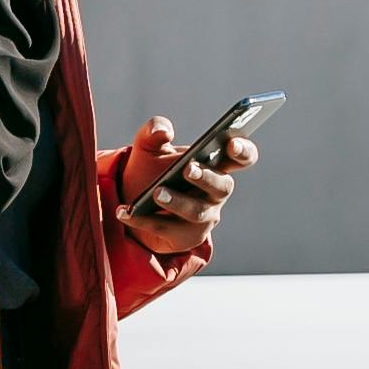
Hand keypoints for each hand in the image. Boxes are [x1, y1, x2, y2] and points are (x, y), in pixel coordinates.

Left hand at [124, 117, 257, 251]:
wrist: (132, 202)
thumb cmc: (150, 170)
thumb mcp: (147, 148)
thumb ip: (153, 132)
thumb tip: (163, 130)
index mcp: (215, 164)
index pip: (242, 158)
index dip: (243, 151)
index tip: (232, 143)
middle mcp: (215, 193)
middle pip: (223, 186)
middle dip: (207, 177)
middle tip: (188, 169)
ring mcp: (204, 217)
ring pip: (197, 212)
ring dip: (178, 202)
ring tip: (157, 192)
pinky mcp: (185, 238)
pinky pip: (167, 231)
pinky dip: (144, 221)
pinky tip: (125, 212)